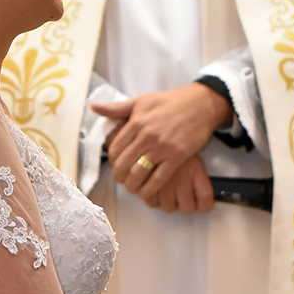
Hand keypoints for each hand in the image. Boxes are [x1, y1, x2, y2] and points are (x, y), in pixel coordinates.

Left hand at [94, 84, 231, 202]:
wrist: (200, 105)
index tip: (115, 165)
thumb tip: (94, 107)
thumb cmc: (170, 101)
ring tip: (132, 187)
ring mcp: (162, 147)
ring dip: (132, 185)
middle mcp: (146, 135)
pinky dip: (149, 189)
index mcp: (136, 122)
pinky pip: (158, 178)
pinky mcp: (177, 156)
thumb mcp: (141, 101)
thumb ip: (117, 108)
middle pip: (124, 163)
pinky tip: (146, 192)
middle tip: (121, 179)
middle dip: (119, 176)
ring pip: (138, 173)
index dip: (112, 161)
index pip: (115, 148)